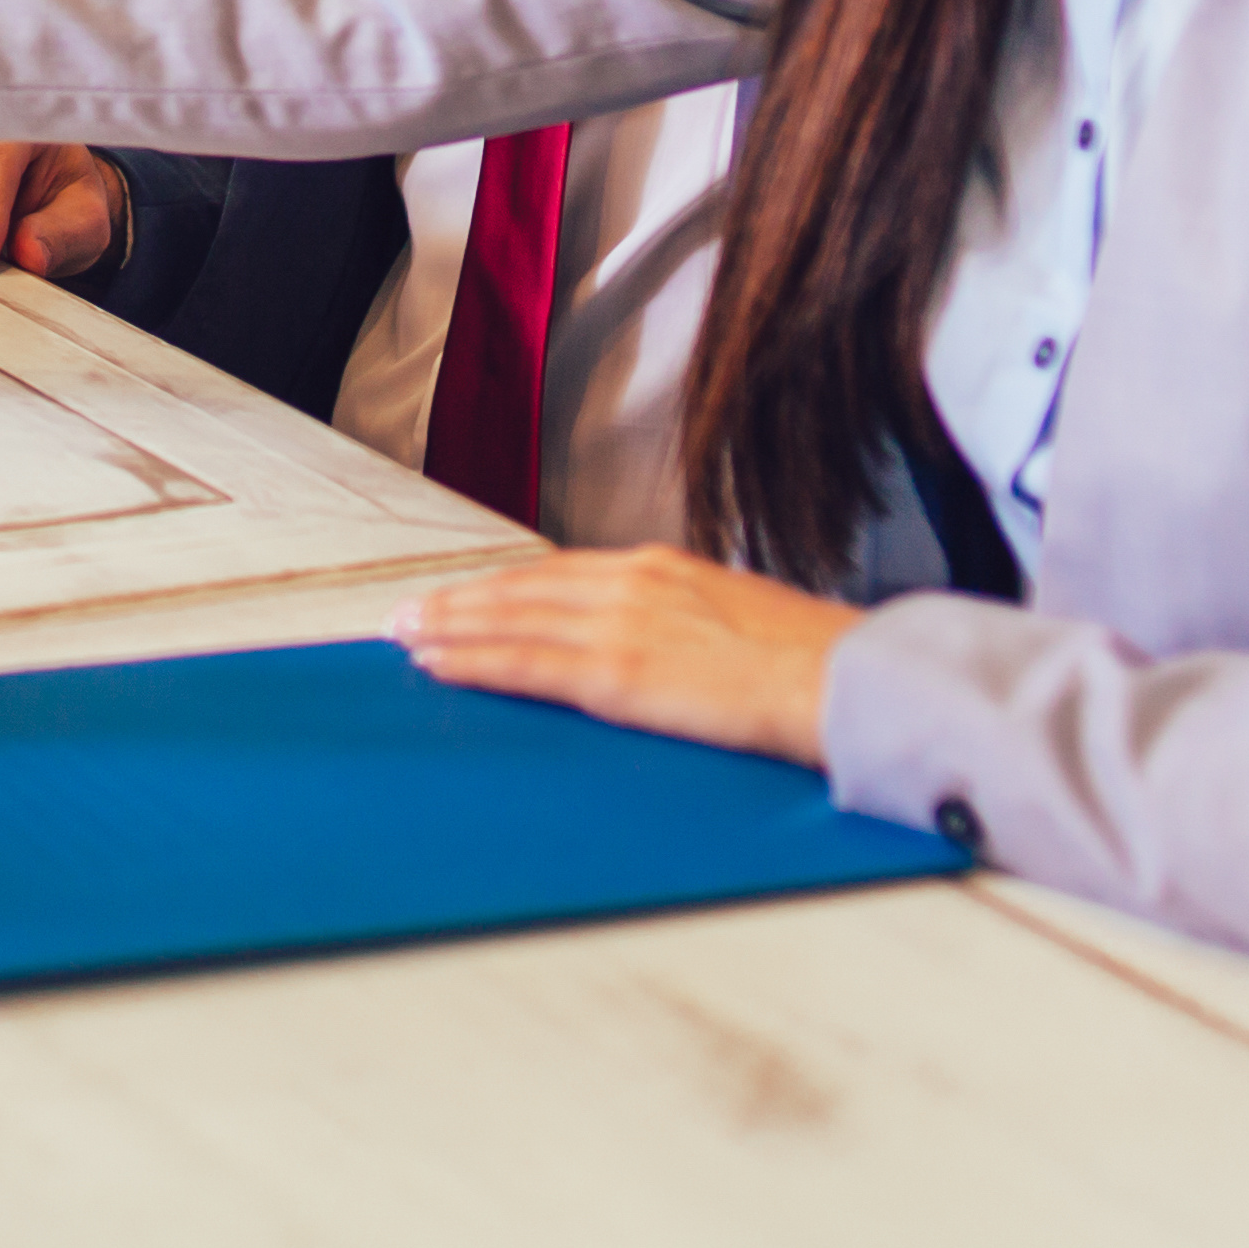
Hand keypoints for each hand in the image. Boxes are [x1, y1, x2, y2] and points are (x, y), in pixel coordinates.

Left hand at [395, 547, 863, 767]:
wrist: (844, 680)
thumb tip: (665, 642)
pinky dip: (474, 662)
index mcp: (660, 567)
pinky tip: (437, 665)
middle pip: (521, 590)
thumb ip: (685, 619)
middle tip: (406, 613)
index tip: (466, 595)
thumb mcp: (736, 614)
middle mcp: (630, 584)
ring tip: (404, 638)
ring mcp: (619, 626)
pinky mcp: (616, 674)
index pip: (559, 573)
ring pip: (510, 621)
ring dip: (450, 629)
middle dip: (459, 603)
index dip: (505, 586)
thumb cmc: (811, 660)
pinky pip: (525, 665)